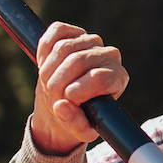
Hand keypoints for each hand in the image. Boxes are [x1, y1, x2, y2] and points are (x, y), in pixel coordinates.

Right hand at [30, 22, 128, 153]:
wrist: (64, 102)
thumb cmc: (79, 117)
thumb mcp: (81, 130)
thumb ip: (75, 124)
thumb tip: (62, 105)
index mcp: (118, 78)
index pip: (99, 77)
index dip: (77, 90)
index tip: (66, 100)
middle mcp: (110, 55)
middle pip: (78, 61)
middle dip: (58, 82)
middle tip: (52, 94)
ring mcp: (92, 41)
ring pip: (64, 47)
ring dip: (48, 69)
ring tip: (48, 82)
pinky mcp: (73, 32)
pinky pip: (56, 32)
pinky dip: (44, 49)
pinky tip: (44, 64)